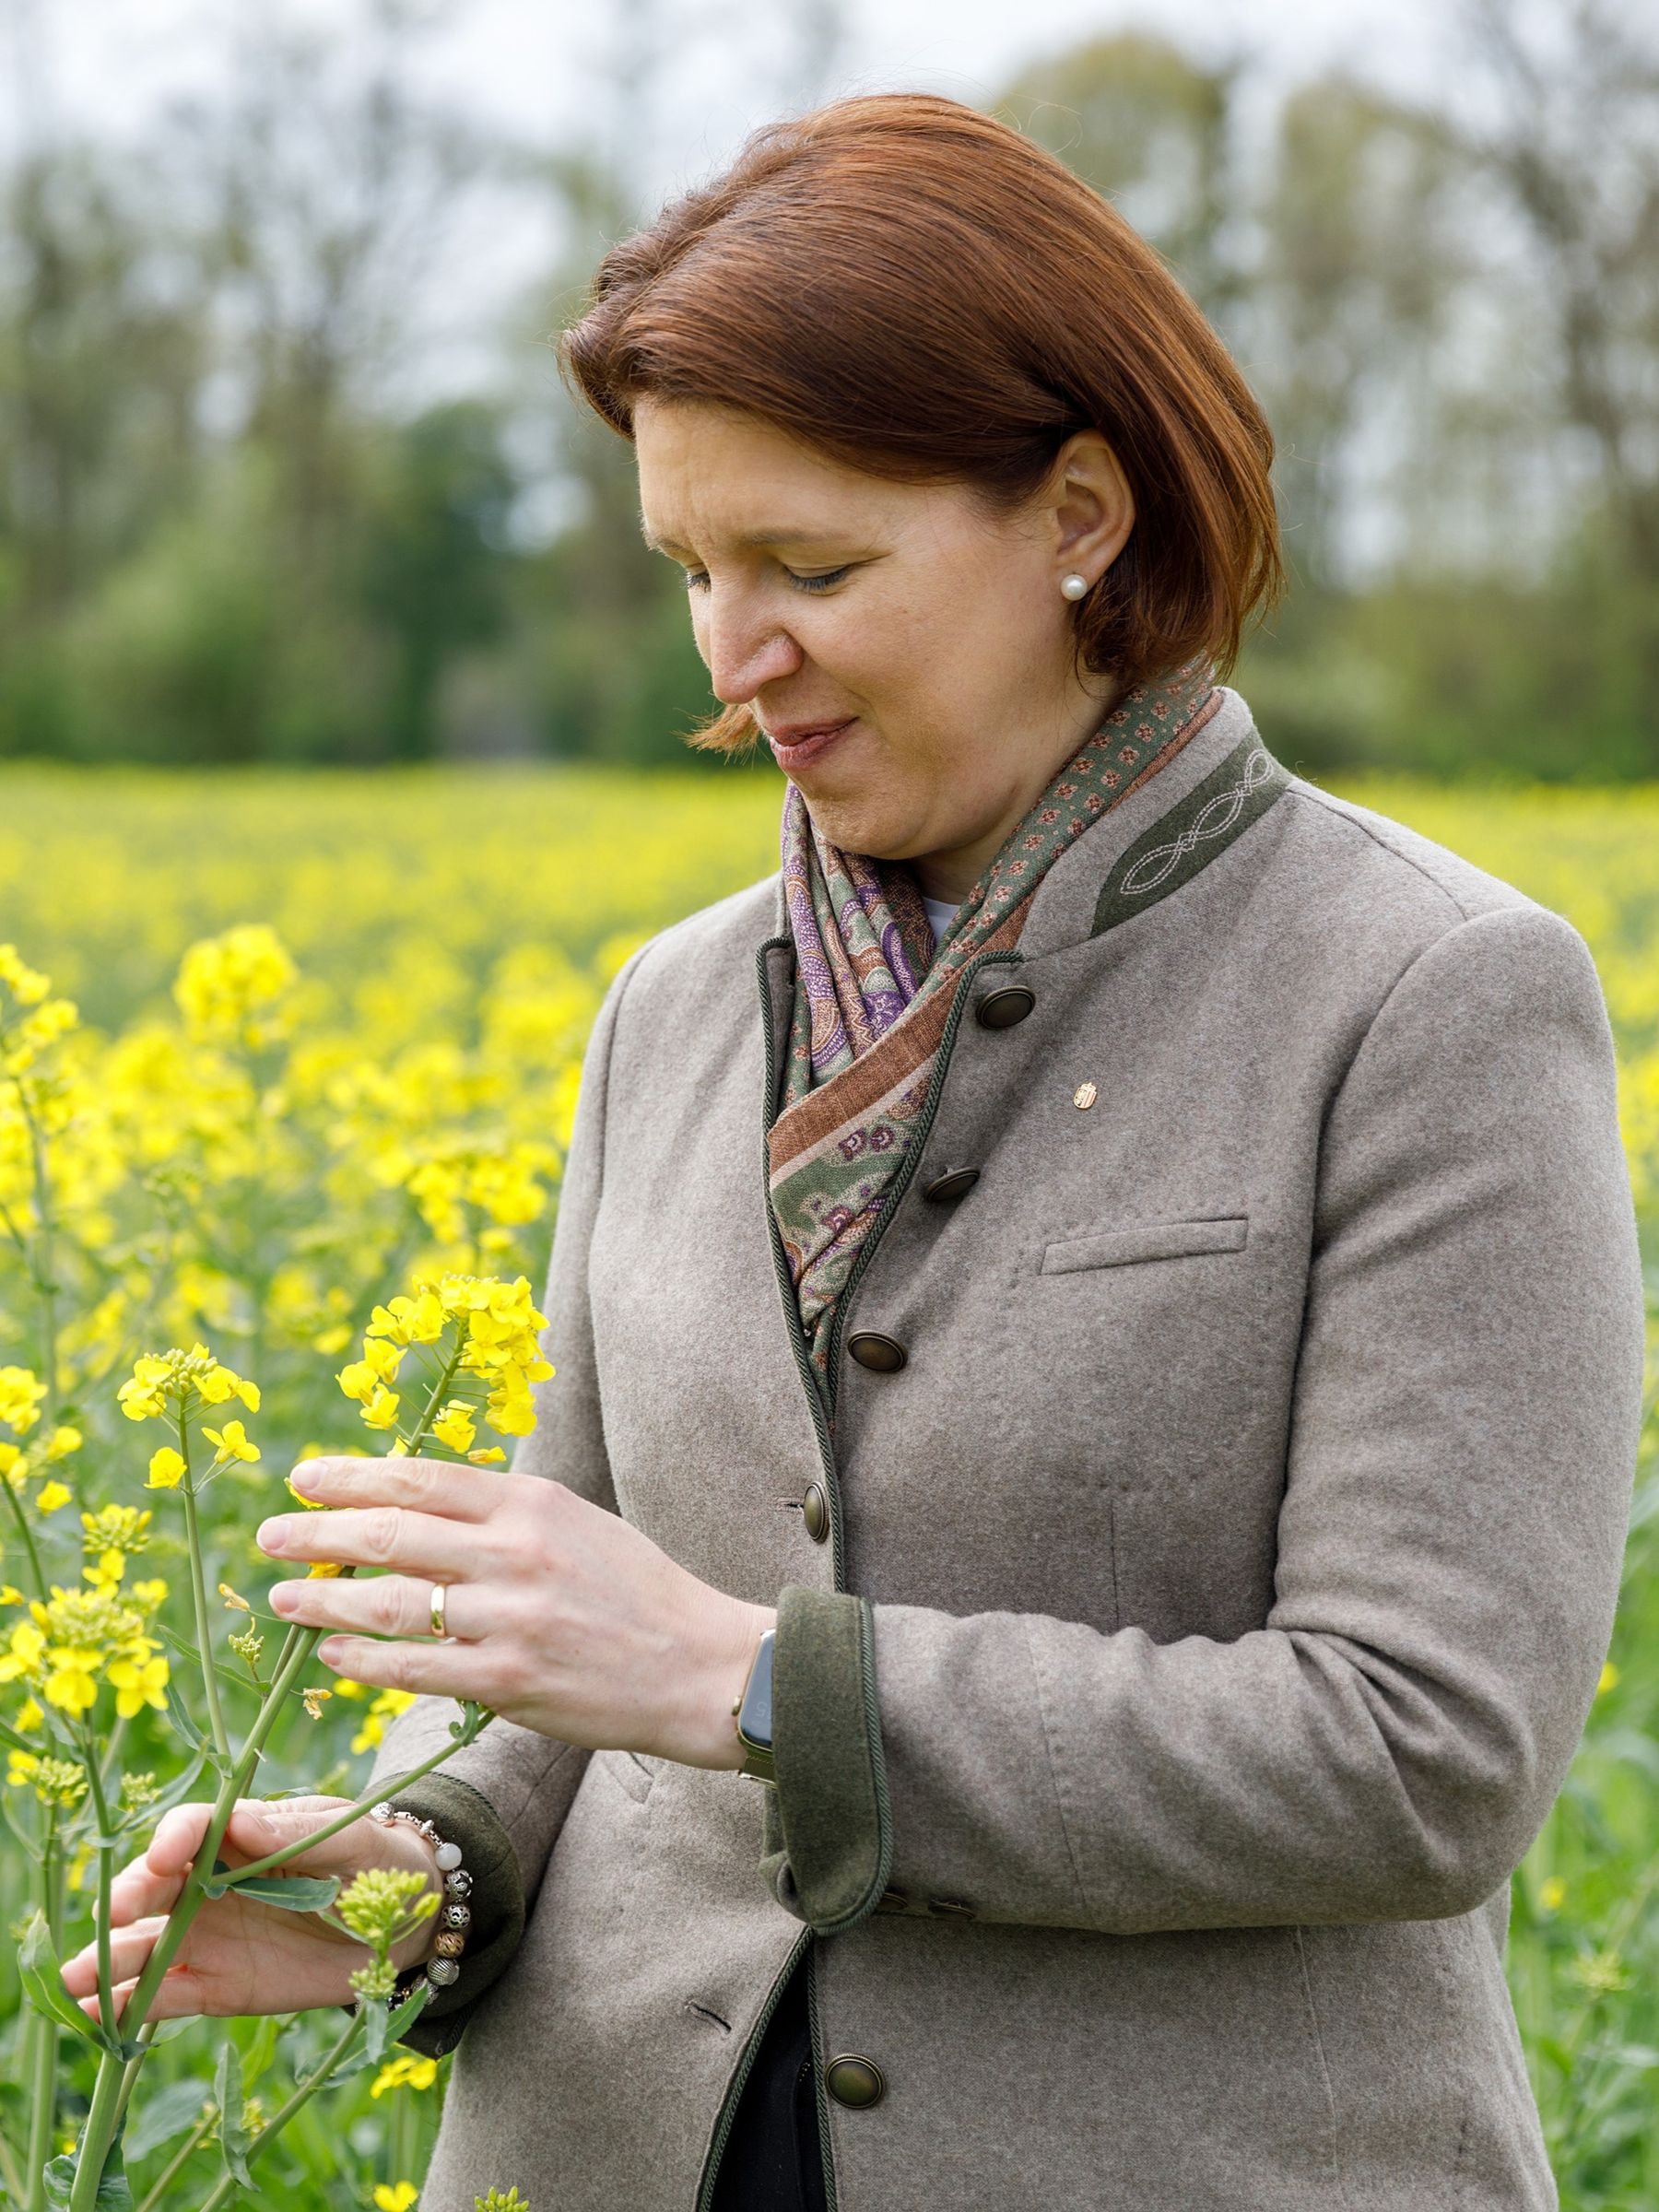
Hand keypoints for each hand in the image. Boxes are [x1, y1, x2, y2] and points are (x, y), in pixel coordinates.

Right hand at [59, 1796, 440, 2024]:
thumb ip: (296, 1833)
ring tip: (77, 1979)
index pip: (192, 1829)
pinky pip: (166, 1997)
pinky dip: (132, 2007)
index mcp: (240, 1835)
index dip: (173, 1839)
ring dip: (110, 1961)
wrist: (400, 1924)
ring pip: (146, 1946)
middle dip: (127, 1899)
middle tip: (113, 1917)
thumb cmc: (375, 1860)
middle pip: (153, 1888)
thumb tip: (241, 1823)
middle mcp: (210, 1885)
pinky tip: (101, 2016)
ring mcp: (207, 1937)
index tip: (164, 1858)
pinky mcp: (215, 1986)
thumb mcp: (348, 1839)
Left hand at [256, 1457, 774, 1769]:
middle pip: (393, 1533)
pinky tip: (332, 1651)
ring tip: (283, 1597)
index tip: (303, 1477)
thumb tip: (415, 1505)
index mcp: (533, 1502)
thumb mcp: (575, 1524)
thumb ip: (503, 1514)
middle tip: (271, 1535)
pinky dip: (364, 1658)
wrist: (700, 1665)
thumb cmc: (636, 1592)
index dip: (353, 1476)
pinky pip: (416, 1669)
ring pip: (392, 1603)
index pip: (422, 1478)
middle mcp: (517, 1552)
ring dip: (326, 1599)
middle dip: (319, 1533)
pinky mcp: (510, 1682)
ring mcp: (511, 1619)